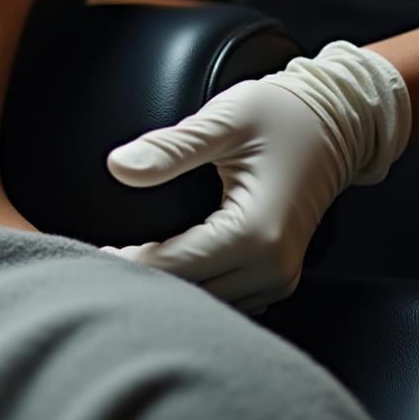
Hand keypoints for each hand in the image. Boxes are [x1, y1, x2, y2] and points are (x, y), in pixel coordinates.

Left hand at [101, 41, 410, 313]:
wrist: (336, 124)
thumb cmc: (281, 115)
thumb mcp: (225, 119)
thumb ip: (171, 146)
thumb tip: (118, 167)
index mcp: (254, 234)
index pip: (171, 267)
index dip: (122, 264)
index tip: (82, 251)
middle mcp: (270, 268)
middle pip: (185, 295)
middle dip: (137, 281)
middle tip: (88, 259)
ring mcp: (277, 280)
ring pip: (204, 304)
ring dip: (163, 289)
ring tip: (117, 262)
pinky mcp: (275, 279)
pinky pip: (223, 300)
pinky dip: (190, 289)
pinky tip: (159, 267)